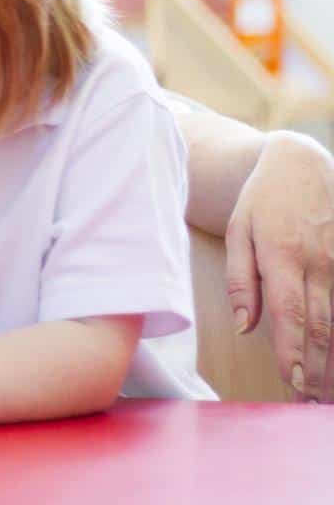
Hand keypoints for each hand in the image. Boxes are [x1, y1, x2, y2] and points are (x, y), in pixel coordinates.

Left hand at [224, 131, 333, 400]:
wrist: (302, 164)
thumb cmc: (262, 200)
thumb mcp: (238, 231)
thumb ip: (241, 280)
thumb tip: (245, 327)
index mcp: (282, 255)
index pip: (290, 313)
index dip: (292, 350)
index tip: (293, 381)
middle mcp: (320, 263)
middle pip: (322, 326)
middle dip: (318, 367)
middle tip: (310, 401)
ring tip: (326, 391)